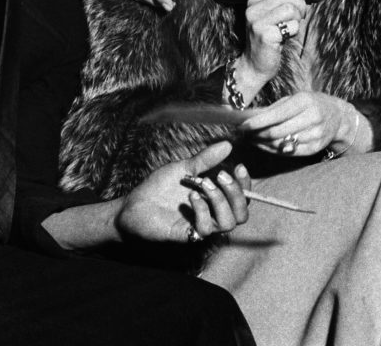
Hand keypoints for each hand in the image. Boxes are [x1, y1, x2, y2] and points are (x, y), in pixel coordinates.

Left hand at [115, 141, 251, 243]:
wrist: (134, 203)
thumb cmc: (159, 187)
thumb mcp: (184, 168)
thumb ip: (205, 160)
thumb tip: (228, 145)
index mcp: (215, 198)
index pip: (242, 197)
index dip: (246, 184)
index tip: (239, 166)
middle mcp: (212, 214)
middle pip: (241, 213)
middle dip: (236, 193)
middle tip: (221, 176)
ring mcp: (201, 225)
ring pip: (228, 223)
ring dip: (220, 201)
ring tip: (203, 184)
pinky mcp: (188, 235)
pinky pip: (206, 229)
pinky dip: (202, 210)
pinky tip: (190, 197)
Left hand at [240, 91, 352, 156]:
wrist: (337, 116)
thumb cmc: (309, 104)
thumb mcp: (294, 99)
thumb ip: (273, 108)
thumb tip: (249, 117)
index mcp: (305, 101)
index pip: (276, 115)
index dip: (257, 122)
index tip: (242, 126)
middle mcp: (312, 117)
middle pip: (277, 132)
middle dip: (257, 134)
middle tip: (245, 134)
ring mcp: (315, 134)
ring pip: (281, 144)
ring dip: (263, 143)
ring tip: (253, 139)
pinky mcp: (315, 148)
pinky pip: (288, 153)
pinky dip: (274, 150)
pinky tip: (265, 145)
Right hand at [241, 0, 309, 85]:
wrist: (255, 64)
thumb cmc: (269, 38)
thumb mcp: (272, 15)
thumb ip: (283, 2)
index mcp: (253, 1)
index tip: (295, 4)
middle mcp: (252, 9)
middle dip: (300, 5)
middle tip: (299, 18)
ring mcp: (257, 22)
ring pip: (290, 9)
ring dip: (297, 19)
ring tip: (290, 28)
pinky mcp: (265, 36)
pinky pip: (292, 26)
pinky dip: (294, 32)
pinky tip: (286, 38)